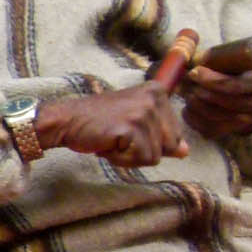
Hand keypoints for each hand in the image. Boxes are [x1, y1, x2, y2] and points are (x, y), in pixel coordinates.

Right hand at [37, 85, 189, 167]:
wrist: (66, 120)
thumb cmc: (97, 121)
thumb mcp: (134, 121)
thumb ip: (161, 133)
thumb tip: (185, 151)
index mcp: (158, 92)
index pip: (175, 134)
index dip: (151, 141)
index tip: (127, 129)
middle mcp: (154, 98)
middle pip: (169, 146)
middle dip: (144, 150)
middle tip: (119, 137)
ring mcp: (143, 112)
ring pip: (155, 155)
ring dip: (130, 156)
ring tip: (112, 140)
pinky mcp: (132, 128)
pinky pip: (141, 159)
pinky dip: (122, 159)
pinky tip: (107, 145)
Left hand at [180, 63, 251, 140]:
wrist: (239, 92)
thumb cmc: (232, 70)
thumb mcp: (229, 59)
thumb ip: (211, 59)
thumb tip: (186, 65)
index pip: (238, 84)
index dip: (213, 81)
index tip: (194, 73)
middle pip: (227, 102)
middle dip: (202, 92)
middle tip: (187, 83)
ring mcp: (250, 120)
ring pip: (215, 116)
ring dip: (195, 104)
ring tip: (187, 92)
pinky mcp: (233, 131)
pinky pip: (208, 129)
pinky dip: (193, 117)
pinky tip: (189, 106)